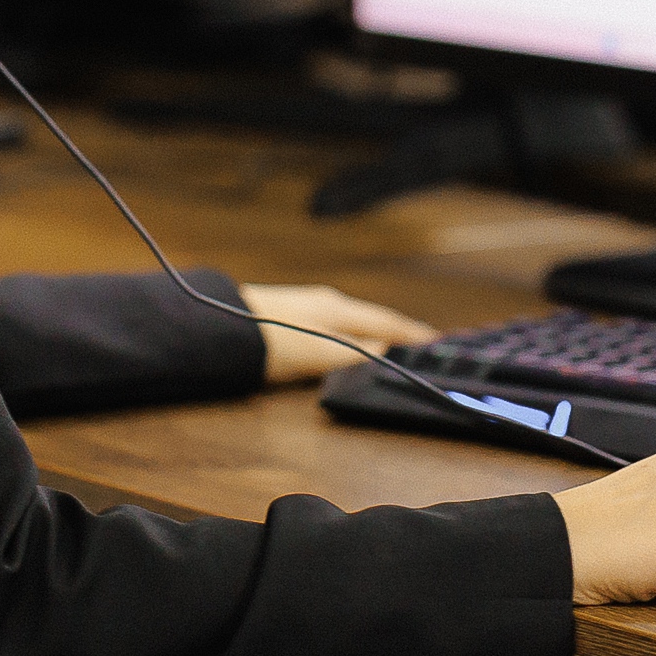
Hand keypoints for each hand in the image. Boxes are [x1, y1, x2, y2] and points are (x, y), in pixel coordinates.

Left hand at [244, 283, 438, 385]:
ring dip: (374, 328)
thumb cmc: (270, 341)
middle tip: (418, 339)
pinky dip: (352, 330)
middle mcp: (327, 302)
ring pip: (352, 318)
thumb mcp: (319, 353)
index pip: (386, 321)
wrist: (221, 327)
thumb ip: (354, 352)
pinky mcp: (290, 312)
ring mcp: (307, 304)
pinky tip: (346, 338)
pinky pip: (335, 320)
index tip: (433, 340)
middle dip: (396, 327)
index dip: (410, 333)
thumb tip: (384, 347)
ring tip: (389, 340)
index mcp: (338, 310)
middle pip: (371, 316)